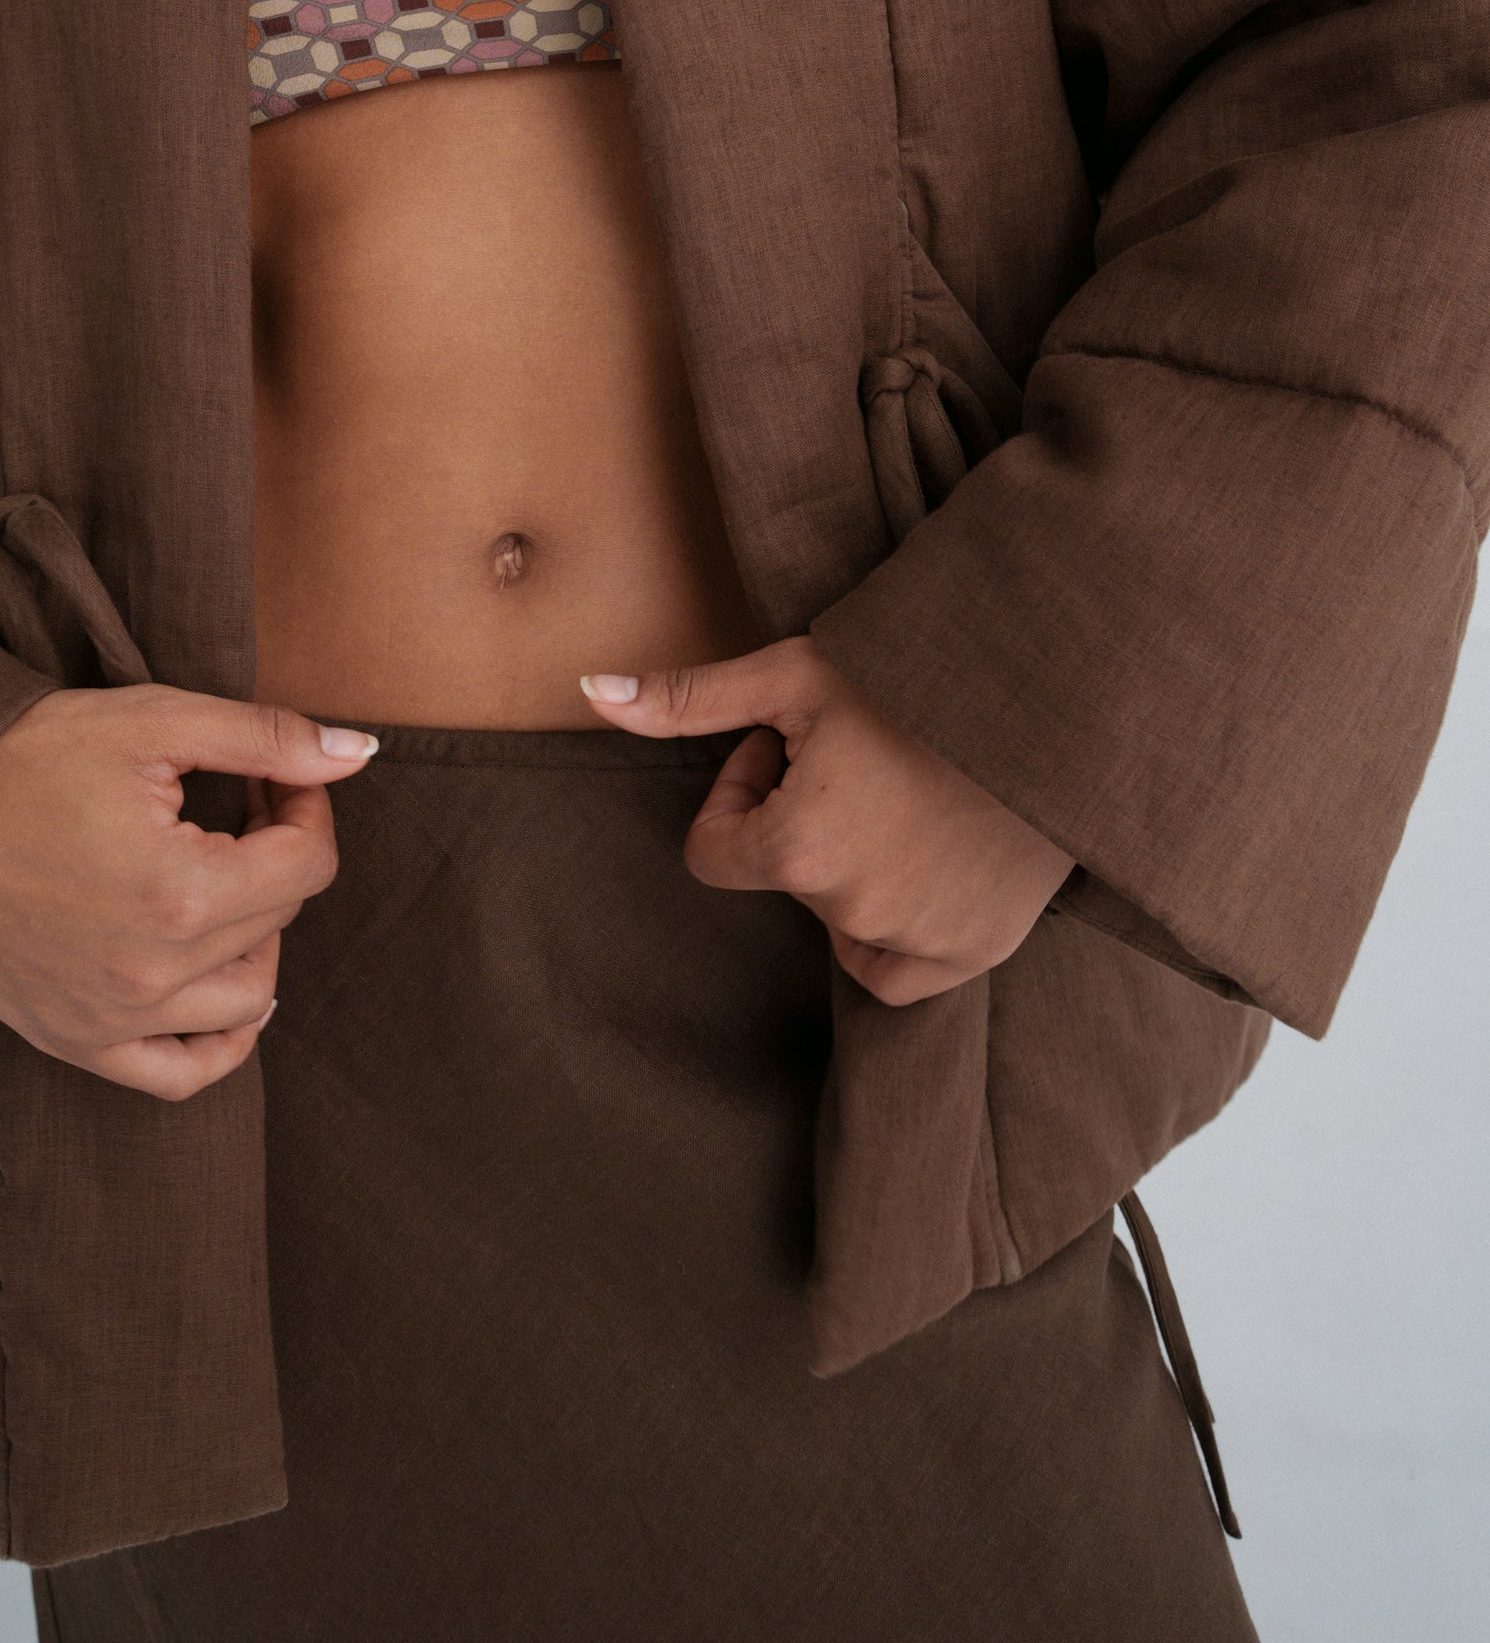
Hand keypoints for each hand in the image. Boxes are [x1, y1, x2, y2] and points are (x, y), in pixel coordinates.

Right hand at [0, 685, 378, 1098]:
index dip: (307, 803)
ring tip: (222, 875)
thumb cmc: (18, 757)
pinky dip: (223, 1039)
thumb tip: (362, 753)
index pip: (307, 864)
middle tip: (240, 796)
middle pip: (277, 920)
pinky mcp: (74, 1041)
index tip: (276, 768)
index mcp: (180, 895)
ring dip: (257, 935)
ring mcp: (111, 1022)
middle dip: (276, 849)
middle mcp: (152, 977)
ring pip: (246, 1000)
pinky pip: (182, 1074)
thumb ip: (265, 737)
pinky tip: (227, 984)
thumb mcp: (151, 722)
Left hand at [580, 638, 1069, 1004]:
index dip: (741, 792)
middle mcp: (856, 909)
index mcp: (799, 848)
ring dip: (849, 870)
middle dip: (801, 820)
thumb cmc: (915, 673)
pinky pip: (897, 969)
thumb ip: (688, 700)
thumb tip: (588, 688)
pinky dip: (895, 927)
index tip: (789, 745)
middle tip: (861, 755)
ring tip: (899, 796)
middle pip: (782, 880)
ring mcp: (921, 939)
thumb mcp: (794, 674)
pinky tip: (924, 854)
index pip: (713, 853)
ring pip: (836, 923)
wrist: (1054, 693)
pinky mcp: (975, 951)